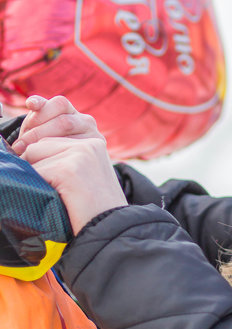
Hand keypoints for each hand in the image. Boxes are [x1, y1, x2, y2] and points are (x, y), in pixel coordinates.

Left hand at [13, 95, 127, 234]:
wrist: (110, 225)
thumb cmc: (91, 202)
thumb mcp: (80, 166)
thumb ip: (62, 146)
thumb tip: (24, 139)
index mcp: (94, 136)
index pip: (62, 105)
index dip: (43, 106)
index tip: (32, 104)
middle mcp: (91, 138)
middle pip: (41, 134)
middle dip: (28, 148)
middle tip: (30, 166)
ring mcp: (82, 150)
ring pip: (34, 151)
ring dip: (35, 171)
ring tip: (56, 188)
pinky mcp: (72, 165)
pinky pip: (35, 169)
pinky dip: (38, 184)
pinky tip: (56, 194)